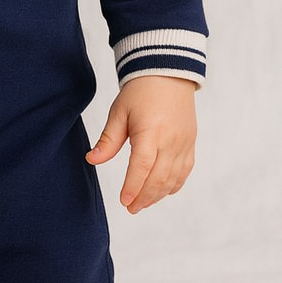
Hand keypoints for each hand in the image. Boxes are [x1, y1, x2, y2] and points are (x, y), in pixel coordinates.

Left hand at [85, 76, 197, 213]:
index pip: (142, 166)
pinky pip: (184, 172)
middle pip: (159, 178)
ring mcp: (183, 144)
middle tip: (130, 208)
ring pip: (173, 179)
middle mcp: (171, 140)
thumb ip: (108, 139)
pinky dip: (173, 185)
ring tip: (141, 204)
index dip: (133, 186)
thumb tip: (91, 160)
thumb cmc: (140, 92)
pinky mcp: (190, 144)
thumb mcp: (119, 112)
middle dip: (143, 197)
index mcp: (150, 131)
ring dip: (157, 195)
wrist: (167, 74)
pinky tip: (161, 192)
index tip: (124, 201)